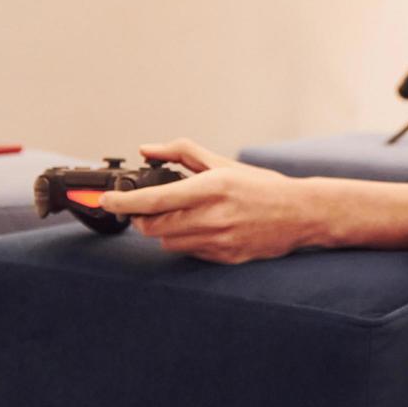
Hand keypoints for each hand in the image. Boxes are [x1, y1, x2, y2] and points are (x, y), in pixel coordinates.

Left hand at [99, 138, 311, 263]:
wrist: (300, 214)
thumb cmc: (262, 186)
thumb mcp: (223, 163)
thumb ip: (182, 153)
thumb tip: (148, 150)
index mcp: (212, 188)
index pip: (155, 199)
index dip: (124, 202)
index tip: (107, 200)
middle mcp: (214, 216)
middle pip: (153, 226)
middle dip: (142, 217)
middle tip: (145, 207)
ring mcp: (219, 240)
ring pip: (167, 242)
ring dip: (164, 230)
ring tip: (181, 216)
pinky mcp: (224, 257)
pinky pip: (188, 252)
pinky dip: (185, 240)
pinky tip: (202, 228)